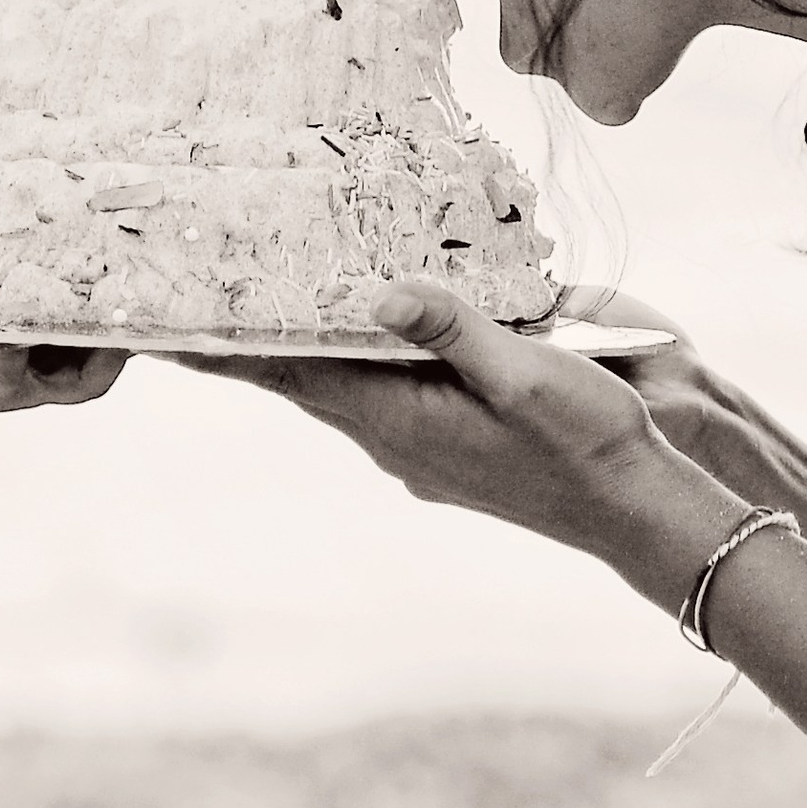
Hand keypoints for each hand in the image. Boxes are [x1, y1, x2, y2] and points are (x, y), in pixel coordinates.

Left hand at [207, 278, 733, 583]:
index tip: (168, 329)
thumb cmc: (588, 443)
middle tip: (203, 296)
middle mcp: (398, 442)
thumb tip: (376, 295)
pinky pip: (387, 396)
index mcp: (401, 423)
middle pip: (307, 381)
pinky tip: (369, 333)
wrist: (638, 512)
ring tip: (264, 306)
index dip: (229, 350)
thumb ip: (452, 329)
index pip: (295, 376)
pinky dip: (362, 360)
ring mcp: (423, 451)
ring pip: (346, 389)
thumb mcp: (525, 374)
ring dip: (307, 349)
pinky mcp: (452, 449)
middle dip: (254, 340)